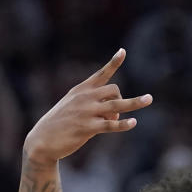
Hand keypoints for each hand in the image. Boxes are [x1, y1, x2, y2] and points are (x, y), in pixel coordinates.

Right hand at [24, 49, 152, 163]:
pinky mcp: (88, 128)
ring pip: (116, 104)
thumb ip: (94, 104)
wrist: (42, 140)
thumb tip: (116, 111)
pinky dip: (123, 124)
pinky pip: (111, 124)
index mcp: (81, 90)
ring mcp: (86, 112)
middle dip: (122, 99)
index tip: (123, 51)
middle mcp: (85, 98)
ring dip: (135, 102)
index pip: (101, 73)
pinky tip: (133, 123)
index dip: (113, 62)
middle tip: (115, 114)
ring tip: (149, 99)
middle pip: (114, 89)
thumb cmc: (60, 123)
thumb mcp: (74, 107)